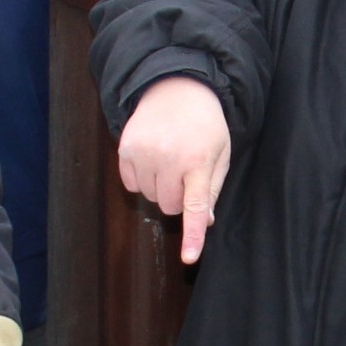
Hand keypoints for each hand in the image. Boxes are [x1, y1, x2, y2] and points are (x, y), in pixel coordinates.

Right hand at [116, 75, 231, 265]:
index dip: (193, 235)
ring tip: (169, 159)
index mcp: (198, 161)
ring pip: (149, 197)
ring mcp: (143, 153)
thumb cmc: (204, 124)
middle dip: (178, 197)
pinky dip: (142, 179)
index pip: (195, 206)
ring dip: (159, 187)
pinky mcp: (125, 149)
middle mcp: (168, 158)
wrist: (175, 87)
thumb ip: (212, 189)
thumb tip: (205, 223)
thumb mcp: (220, 153)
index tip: (189, 258)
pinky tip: (152, 157)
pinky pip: (131, 185)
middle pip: (168, 207)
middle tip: (185, 172)